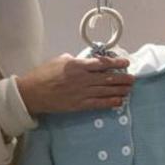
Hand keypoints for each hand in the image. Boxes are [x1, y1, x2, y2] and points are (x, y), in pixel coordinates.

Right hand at [17, 53, 133, 114]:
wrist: (32, 93)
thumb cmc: (43, 75)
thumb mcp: (59, 60)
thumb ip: (75, 60)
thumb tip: (87, 62)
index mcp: (77, 65)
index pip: (101, 63)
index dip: (116, 63)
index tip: (126, 63)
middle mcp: (82, 79)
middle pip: (107, 78)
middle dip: (122, 78)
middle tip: (133, 78)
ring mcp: (81, 93)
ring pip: (105, 91)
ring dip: (119, 90)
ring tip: (129, 89)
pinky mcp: (79, 105)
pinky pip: (98, 104)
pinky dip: (109, 102)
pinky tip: (119, 101)